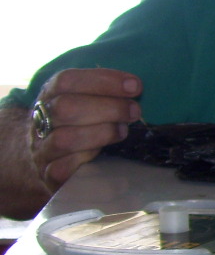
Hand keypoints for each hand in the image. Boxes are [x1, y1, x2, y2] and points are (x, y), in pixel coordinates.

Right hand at [28, 68, 142, 192]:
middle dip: (108, 107)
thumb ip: (105, 93)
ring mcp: (41, 148)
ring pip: (63, 139)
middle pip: (65, 107)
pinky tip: (102, 154)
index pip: (67, 80)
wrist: (52, 159)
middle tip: (134, 111)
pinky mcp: (48, 174)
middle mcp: (39, 119)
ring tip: (123, 131)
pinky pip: (62, 168)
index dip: (103, 81)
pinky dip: (86, 159)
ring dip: (101, 133)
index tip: (135, 86)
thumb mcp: (86, 101)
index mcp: (50, 94)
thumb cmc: (79, 123)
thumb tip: (135, 88)